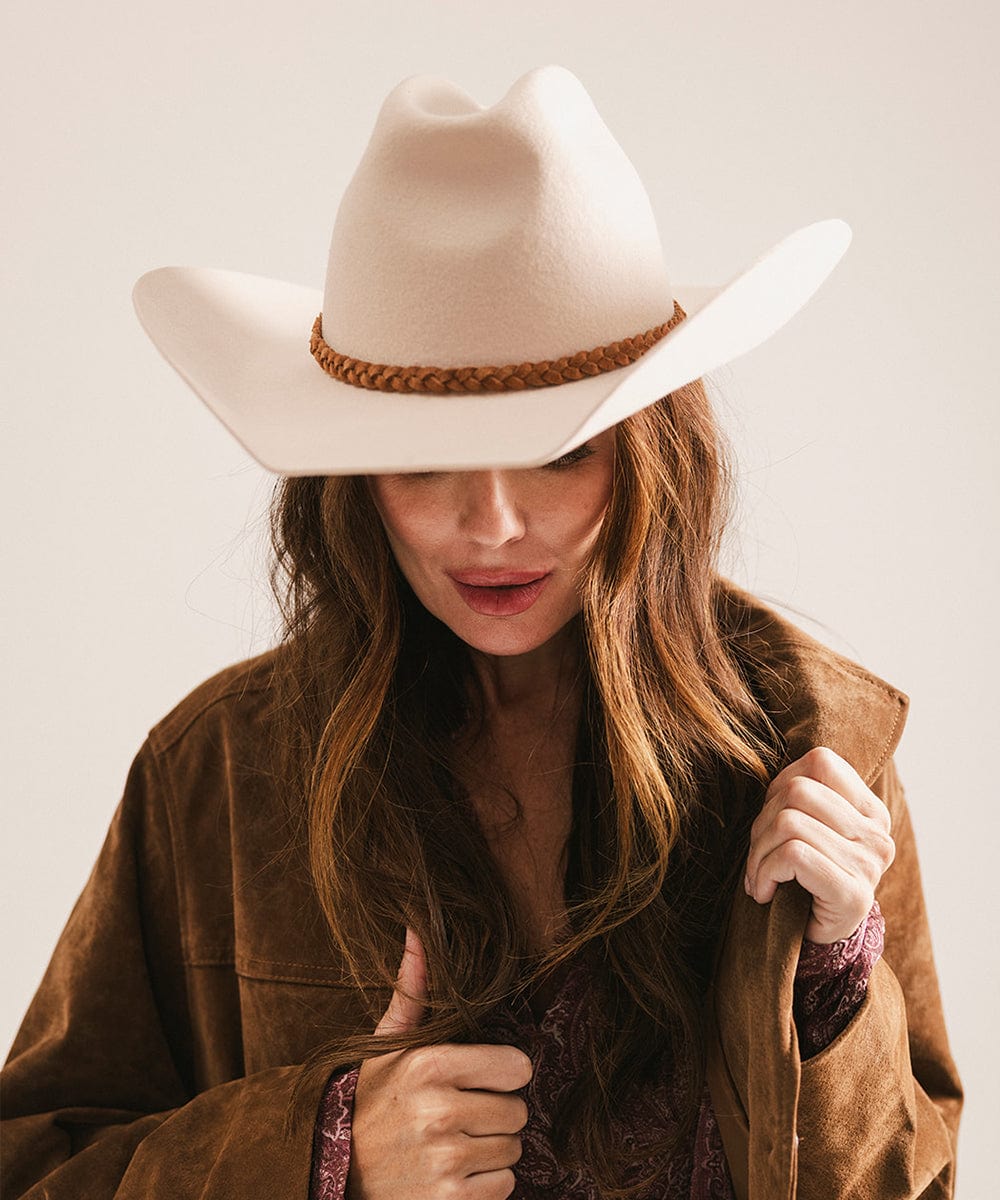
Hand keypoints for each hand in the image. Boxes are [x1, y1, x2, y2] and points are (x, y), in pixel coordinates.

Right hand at [346, 927, 532, 1199]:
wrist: (334, 1174)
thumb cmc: (371, 1101)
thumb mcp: (386, 1045)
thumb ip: (413, 989)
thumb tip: (418, 927)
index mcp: (429, 1065)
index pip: (517, 1066)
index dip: (501, 1073)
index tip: (477, 1079)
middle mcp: (438, 1113)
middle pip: (519, 1111)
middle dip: (496, 1113)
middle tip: (461, 1115)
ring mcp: (444, 1162)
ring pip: (513, 1149)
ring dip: (491, 1149)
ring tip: (452, 1144)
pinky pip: (504, 1186)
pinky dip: (485, 1184)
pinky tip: (452, 1174)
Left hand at [744, 746, 894, 943]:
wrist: (819, 942)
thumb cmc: (803, 877)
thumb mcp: (807, 828)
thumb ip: (801, 796)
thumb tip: (775, 776)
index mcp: (870, 810)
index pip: (820, 762)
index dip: (781, 783)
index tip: (773, 817)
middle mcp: (877, 834)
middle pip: (796, 791)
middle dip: (761, 822)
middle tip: (758, 855)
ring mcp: (869, 865)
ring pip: (788, 822)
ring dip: (757, 852)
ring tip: (759, 876)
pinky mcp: (853, 894)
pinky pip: (791, 855)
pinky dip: (764, 872)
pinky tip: (765, 892)